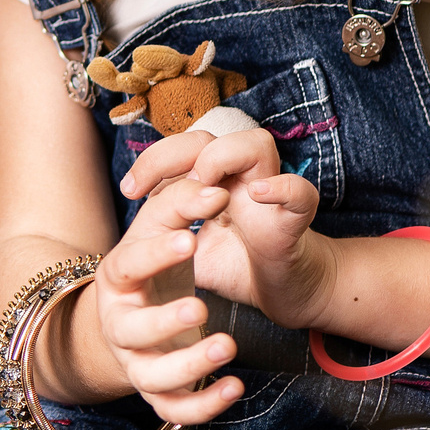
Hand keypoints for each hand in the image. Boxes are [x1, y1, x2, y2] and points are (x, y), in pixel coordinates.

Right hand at [90, 172, 244, 424]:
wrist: (135, 311)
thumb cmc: (153, 262)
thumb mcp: (159, 228)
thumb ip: (182, 201)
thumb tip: (215, 184)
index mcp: (117, 276)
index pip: (129, 264)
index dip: (155, 254)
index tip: (191, 238)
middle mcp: (119, 323)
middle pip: (131, 330)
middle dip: (164, 321)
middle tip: (200, 307)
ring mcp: (137, 361)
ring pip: (153, 377)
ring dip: (189, 366)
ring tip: (227, 345)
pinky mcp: (159, 392)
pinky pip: (176, 411)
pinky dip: (204, 405)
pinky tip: (235, 386)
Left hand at [122, 129, 329, 329]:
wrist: (283, 294)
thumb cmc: (237, 265)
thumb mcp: (192, 248)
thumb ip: (169, 230)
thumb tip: (131, 224)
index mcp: (216, 180)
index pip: (181, 146)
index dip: (152, 160)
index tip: (129, 190)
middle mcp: (242, 177)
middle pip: (209, 136)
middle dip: (173, 154)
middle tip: (149, 193)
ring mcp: (271, 195)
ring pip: (257, 143)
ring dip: (222, 158)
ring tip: (204, 192)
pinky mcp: (295, 220)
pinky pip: (301, 192)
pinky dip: (280, 187)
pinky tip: (255, 194)